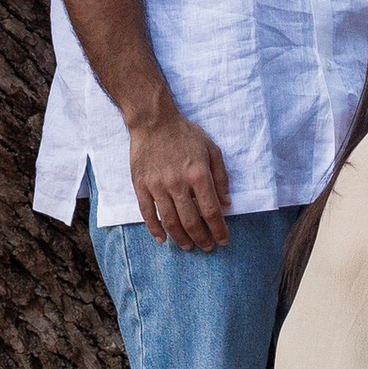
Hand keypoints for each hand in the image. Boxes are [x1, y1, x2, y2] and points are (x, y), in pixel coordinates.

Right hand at [128, 107, 231, 250]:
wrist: (154, 121)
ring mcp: (157, 186)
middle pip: (191, 221)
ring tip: (189, 247)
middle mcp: (178, 183)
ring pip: (170, 222)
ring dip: (181, 239)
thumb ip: (221, 177)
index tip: (223, 240)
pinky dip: (155, 229)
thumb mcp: (212, 149)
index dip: (219, 230)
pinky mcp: (141, 185)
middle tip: (207, 247)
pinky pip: (147, 213)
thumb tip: (226, 204)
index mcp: (198, 175)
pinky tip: (162, 239)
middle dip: (202, 239)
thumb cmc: (185, 134)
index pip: (211, 211)